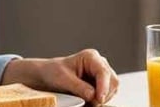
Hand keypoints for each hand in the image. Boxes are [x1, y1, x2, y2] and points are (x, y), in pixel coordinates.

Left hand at [1, 49, 118, 104]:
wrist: (47, 76)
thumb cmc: (53, 72)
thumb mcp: (63, 79)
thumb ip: (79, 87)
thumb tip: (94, 95)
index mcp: (91, 57)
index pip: (103, 72)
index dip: (104, 87)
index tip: (99, 99)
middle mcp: (99, 64)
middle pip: (112, 81)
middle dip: (103, 95)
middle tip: (91, 104)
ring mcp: (100, 75)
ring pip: (111, 90)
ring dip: (101, 99)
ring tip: (87, 103)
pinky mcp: (100, 85)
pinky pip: (106, 95)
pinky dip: (99, 101)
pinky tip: (89, 103)